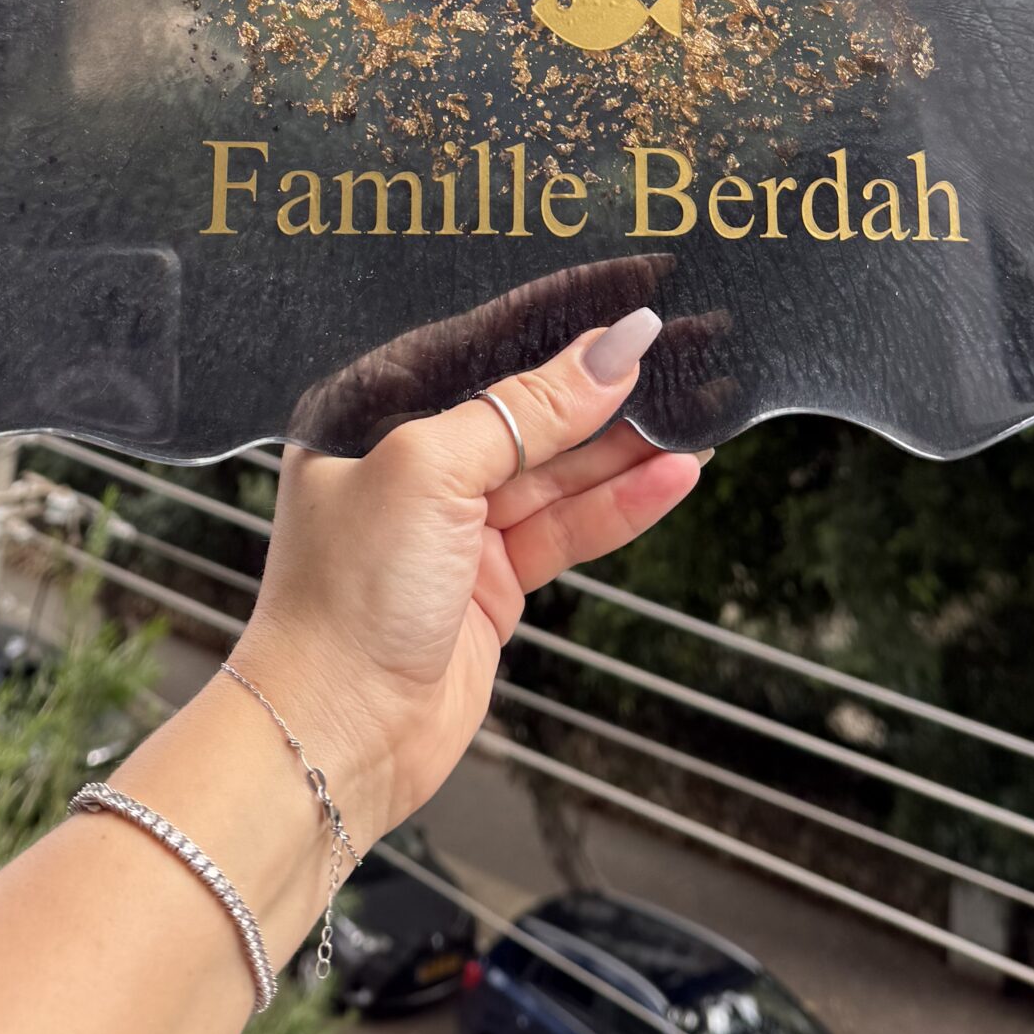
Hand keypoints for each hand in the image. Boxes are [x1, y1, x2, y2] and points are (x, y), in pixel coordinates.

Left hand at [229, 305, 699, 847]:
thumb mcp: (432, 471)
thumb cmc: (345, 597)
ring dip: (627, 447)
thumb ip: (526, 410)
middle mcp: (411, 459)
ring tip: (699, 415)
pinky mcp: (490, 578)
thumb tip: (609, 350)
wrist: (334, 735)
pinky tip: (671, 476)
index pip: (483, 344)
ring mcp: (454, 522)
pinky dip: (620, 503)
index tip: (633, 298)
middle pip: (529, 407)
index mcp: (369, 408)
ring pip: (558, 469)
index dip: (560, 321)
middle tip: (684, 352)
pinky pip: (567, 526)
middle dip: (605, 386)